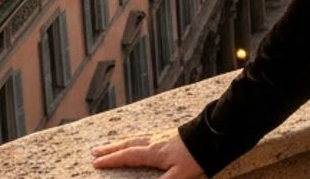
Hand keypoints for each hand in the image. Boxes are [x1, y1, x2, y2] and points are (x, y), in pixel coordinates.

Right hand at [90, 128, 204, 178]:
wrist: (215, 135)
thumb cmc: (197, 156)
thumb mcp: (179, 175)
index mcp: (153, 152)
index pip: (127, 156)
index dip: (111, 160)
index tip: (95, 163)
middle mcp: (155, 141)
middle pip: (128, 144)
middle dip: (111, 149)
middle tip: (95, 150)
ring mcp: (163, 135)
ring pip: (137, 138)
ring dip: (122, 142)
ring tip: (112, 145)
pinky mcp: (172, 133)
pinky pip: (147, 135)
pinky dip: (137, 138)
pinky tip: (141, 140)